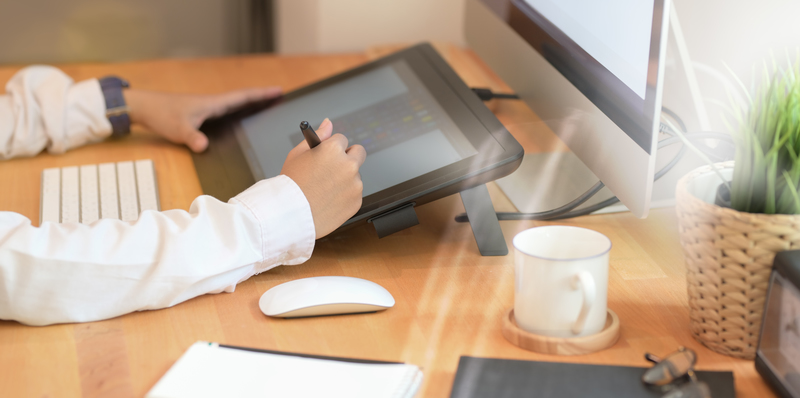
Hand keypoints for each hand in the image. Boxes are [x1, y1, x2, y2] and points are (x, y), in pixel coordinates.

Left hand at [123, 87, 281, 151]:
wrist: (144, 107)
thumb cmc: (162, 114)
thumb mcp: (178, 129)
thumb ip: (192, 138)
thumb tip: (204, 146)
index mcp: (213, 103)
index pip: (242, 97)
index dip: (261, 94)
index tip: (278, 91)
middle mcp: (213, 103)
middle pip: (242, 98)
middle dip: (261, 97)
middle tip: (278, 96)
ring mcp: (207, 107)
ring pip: (234, 103)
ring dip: (250, 102)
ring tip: (265, 104)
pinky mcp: (201, 113)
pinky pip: (225, 110)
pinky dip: (237, 110)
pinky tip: (238, 116)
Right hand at [280, 118, 366, 238]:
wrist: (290, 215)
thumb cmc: (291, 185)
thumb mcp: (298, 154)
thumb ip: (318, 136)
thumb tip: (328, 123)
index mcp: (334, 149)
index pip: (342, 139)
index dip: (333, 147)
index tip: (327, 154)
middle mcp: (348, 165)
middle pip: (359, 152)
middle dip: (349, 156)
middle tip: (335, 167)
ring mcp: (355, 184)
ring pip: (355, 175)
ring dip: (345, 179)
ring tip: (324, 189)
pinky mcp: (357, 201)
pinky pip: (354, 193)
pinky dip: (345, 196)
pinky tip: (329, 200)